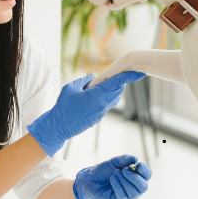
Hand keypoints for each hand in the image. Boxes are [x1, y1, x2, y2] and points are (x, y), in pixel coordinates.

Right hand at [27, 71, 144, 156]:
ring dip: (113, 90)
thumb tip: (94, 78)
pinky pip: (107, 105)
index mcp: (97, 96)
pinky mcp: (98, 117)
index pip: (117, 83)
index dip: (128, 76)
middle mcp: (102, 105)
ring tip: (106, 83)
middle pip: (118, 91)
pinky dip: (106, 97)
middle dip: (120, 82)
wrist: (59, 126)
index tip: (138, 72)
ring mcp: (101, 112)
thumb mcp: (71, 87)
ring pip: (114, 98)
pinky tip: (97, 93)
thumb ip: (84, 80)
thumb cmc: (63, 106)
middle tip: (120, 73)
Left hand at [73, 154, 151, 198]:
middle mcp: (133, 188)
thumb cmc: (104, 171)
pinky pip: (123, 197)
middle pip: (144, 187)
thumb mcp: (114, 162)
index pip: (147, 176)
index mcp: (135, 177)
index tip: (138, 164)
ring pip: (134, 193)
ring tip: (115, 173)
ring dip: (125, 181)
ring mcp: (127, 197)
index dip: (145, 171)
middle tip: (124, 170)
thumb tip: (135, 159)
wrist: (89, 178)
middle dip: (135, 178)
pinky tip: (112, 179)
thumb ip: (124, 160)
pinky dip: (118, 186)